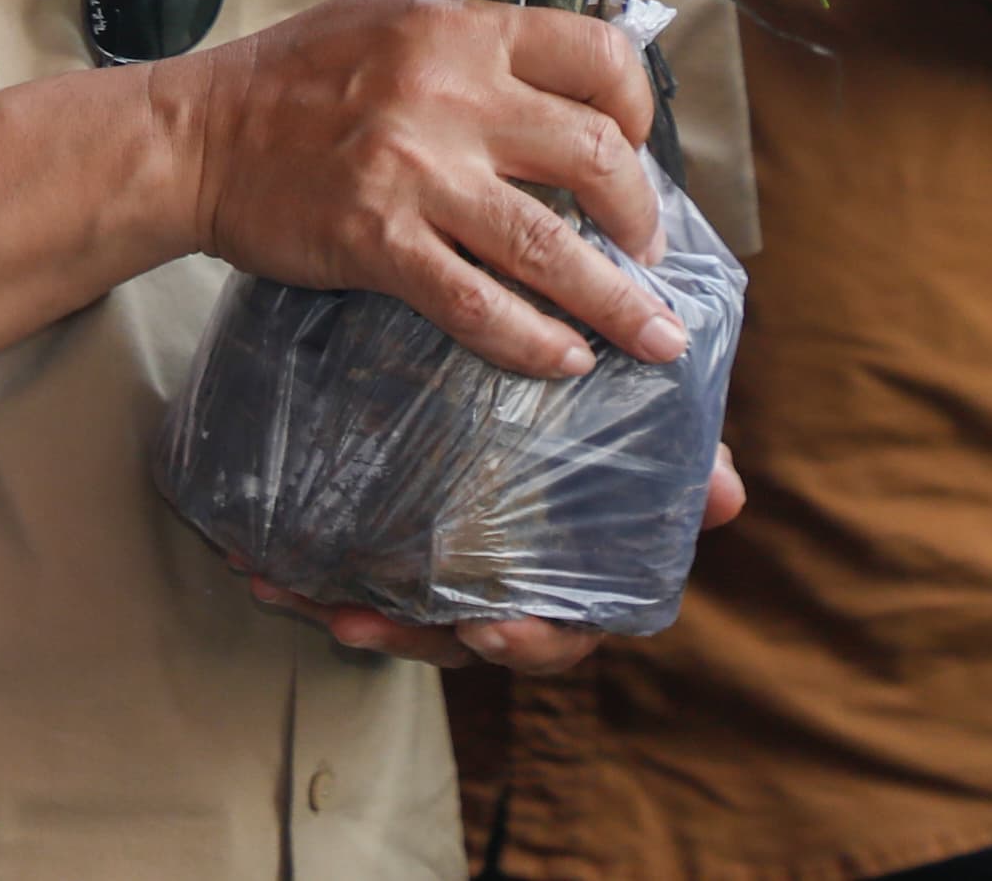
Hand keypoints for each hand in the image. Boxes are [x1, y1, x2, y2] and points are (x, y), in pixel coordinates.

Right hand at [160, 0, 674, 377]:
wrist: (197, 137)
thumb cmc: (294, 77)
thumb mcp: (393, 19)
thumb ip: (476, 43)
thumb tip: (564, 82)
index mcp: (461, 31)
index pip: (596, 55)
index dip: (638, 107)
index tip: (638, 147)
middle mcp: (451, 96)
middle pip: (595, 155)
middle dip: (641, 215)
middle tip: (648, 250)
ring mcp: (416, 174)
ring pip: (550, 245)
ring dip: (617, 300)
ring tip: (655, 337)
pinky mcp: (378, 243)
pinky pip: (477, 304)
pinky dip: (531, 340)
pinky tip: (565, 360)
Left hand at [236, 444, 748, 670]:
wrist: (526, 350)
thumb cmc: (609, 418)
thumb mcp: (649, 432)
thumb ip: (686, 460)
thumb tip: (728, 493)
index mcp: (574, 578)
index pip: (562, 631)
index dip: (532, 641)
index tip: (492, 631)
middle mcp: (507, 587)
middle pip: (462, 639)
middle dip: (411, 637)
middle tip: (360, 619)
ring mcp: (447, 568)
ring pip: (397, 610)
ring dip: (343, 606)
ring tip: (295, 589)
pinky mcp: (396, 536)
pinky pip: (351, 567)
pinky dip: (307, 571)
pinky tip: (262, 560)